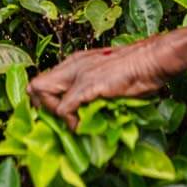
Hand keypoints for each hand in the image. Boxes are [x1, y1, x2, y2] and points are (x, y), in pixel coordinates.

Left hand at [28, 38, 173, 129]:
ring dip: (54, 114)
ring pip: (42, 94)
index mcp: (75, 64)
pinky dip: (70, 122)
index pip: (41, 81)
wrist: (152, 60)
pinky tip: (81, 126)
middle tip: (59, 122)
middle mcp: (71, 66)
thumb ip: (90, 91)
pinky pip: (64, 108)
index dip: (44, 101)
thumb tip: (83, 112)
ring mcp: (78, 74)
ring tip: (71, 123)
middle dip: (42, 108)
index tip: (56, 117)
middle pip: (34, 86)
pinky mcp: (87, 85)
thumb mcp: (106, 79)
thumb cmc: (137, 71)